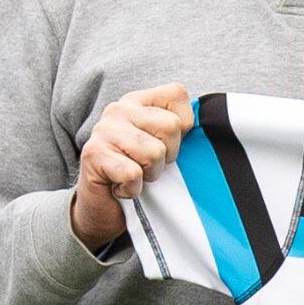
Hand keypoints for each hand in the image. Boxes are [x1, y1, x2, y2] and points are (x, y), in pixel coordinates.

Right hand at [69, 84, 193, 250]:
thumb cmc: (137, 177)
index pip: (177, 94)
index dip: (183, 126)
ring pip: (154, 152)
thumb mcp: (162, 147)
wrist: (101, 211)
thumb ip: (179, 131)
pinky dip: (133, 189)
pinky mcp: (93, 154)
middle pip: (171, 126)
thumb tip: (210, 128)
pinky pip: (133, 173)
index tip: (166, 145)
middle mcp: (119, 109)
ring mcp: (104, 130)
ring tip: (135, 177)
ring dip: (149, 175)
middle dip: (167, 156)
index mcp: (138, 102)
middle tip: (148, 167)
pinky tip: (122, 188)